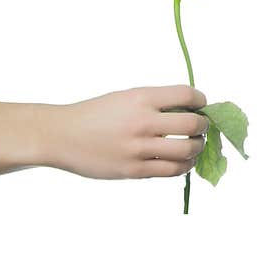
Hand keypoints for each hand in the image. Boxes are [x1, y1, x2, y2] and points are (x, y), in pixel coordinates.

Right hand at [47, 85, 209, 178]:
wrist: (61, 136)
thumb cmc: (96, 115)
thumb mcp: (125, 98)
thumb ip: (155, 103)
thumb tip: (191, 110)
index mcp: (140, 98)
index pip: (187, 95)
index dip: (201, 100)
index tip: (201, 105)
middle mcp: (142, 122)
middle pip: (193, 124)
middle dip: (204, 126)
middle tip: (201, 127)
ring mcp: (139, 148)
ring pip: (187, 150)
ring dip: (197, 148)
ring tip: (194, 145)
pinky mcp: (134, 170)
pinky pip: (172, 170)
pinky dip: (184, 165)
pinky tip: (183, 161)